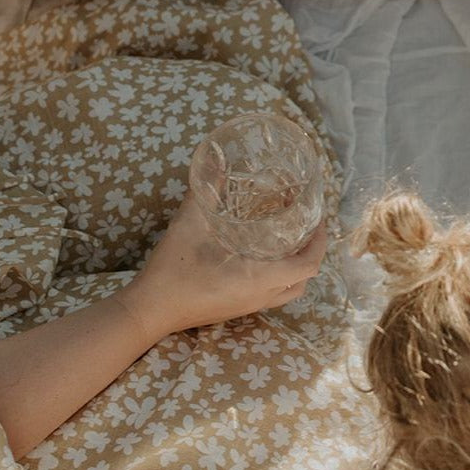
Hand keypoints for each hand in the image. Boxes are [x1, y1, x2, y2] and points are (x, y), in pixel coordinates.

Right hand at [118, 196, 328, 337]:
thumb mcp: (189, 225)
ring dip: (296, 268)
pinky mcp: (237, 310)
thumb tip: (215, 159)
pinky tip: (262, 258)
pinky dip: (279, 278)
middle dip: (311, 253)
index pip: (308, 265)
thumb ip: (206, 191)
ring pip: (289, 291)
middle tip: (306, 227)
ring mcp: (249, 307)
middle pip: (304, 279)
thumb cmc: (172, 270)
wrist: (149, 310)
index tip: (319, 220)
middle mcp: (261, 296)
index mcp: (260, 278)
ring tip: (289, 241)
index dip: (320, 242)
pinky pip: (271, 296)